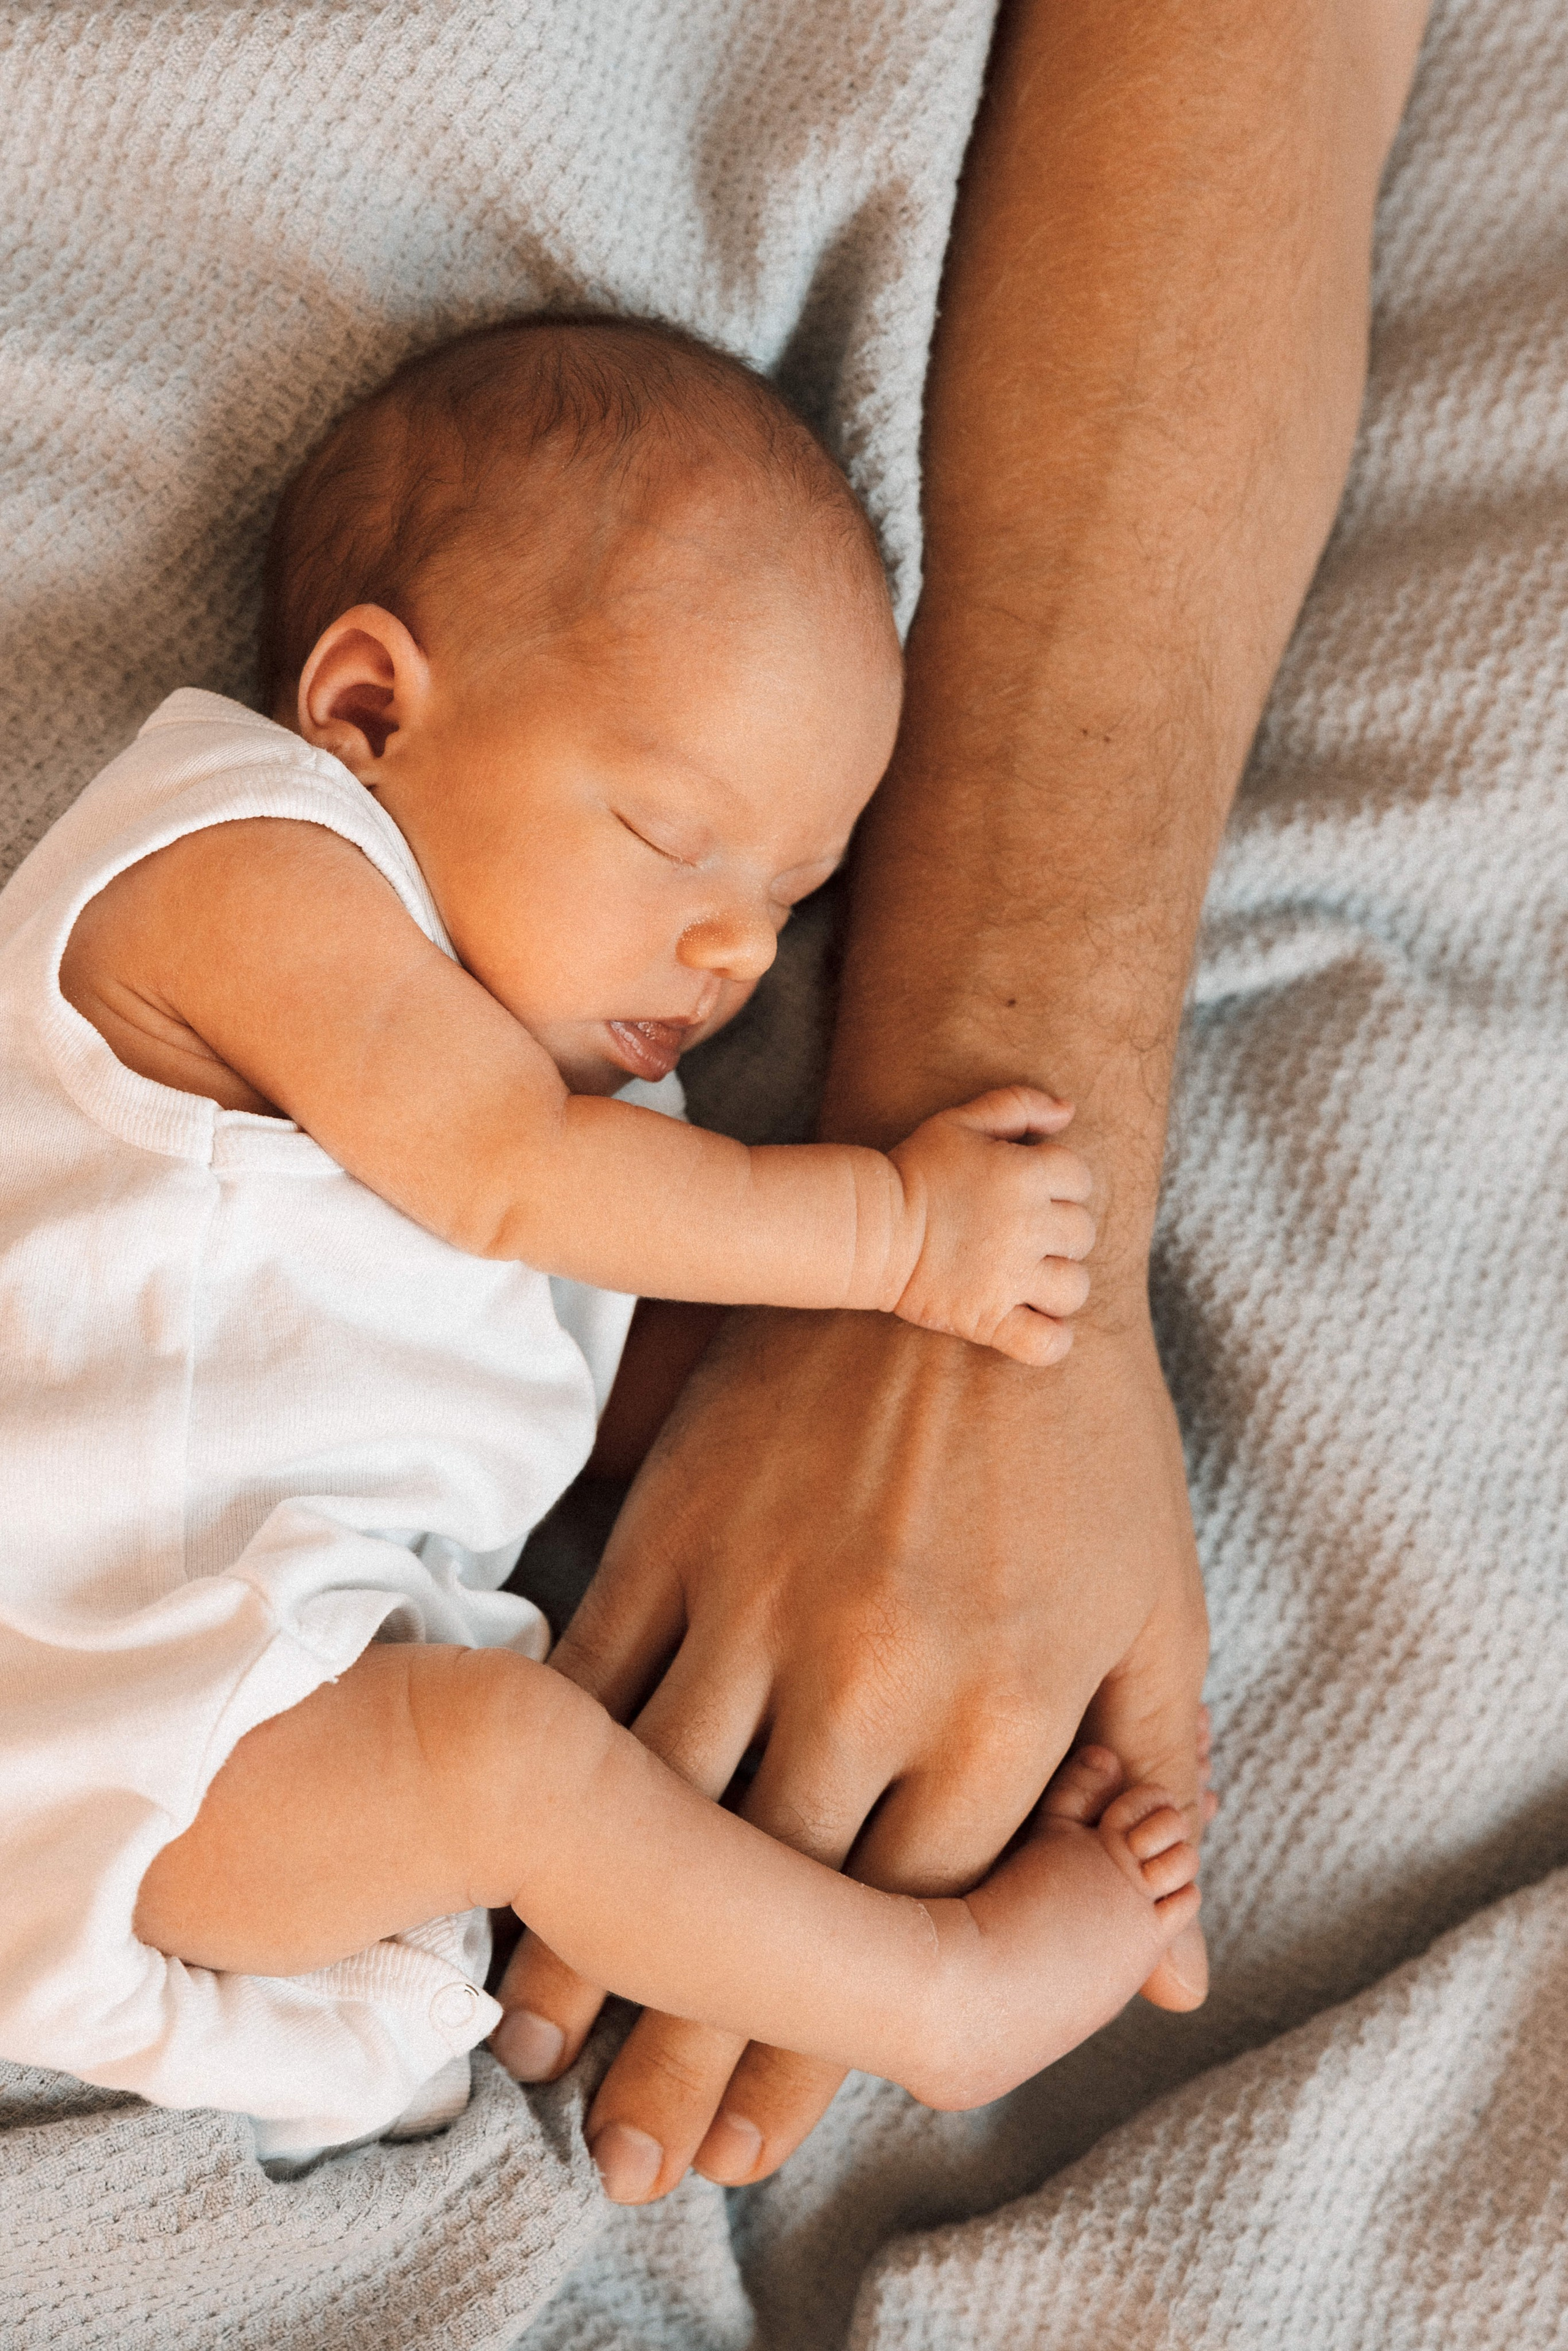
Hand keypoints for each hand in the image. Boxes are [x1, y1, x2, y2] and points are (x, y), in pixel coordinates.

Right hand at [492, 1299, 1209, 2203]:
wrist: (978, 1233)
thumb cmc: (1087, 1439)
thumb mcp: (1158, 1616)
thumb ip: (1158, 1800)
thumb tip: (1167, 1972)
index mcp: (999, 1712)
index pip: (910, 1935)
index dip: (833, 2052)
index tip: (767, 2138)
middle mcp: (868, 1676)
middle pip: (771, 1907)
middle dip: (703, 2053)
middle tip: (642, 2158)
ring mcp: (756, 1600)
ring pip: (660, 1818)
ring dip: (605, 1952)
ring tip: (553, 2068)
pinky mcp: (674, 1530)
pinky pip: (595, 1690)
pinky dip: (556, 1795)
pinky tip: (518, 1872)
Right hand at [884, 1087, 1094, 1361]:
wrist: (866, 1228)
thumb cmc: (914, 1171)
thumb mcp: (961, 1122)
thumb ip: (1018, 1104)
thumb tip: (1067, 1111)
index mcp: (1023, 1174)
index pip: (1080, 1179)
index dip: (1062, 1185)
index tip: (1031, 1194)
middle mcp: (1026, 1225)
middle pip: (1082, 1233)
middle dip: (1060, 1234)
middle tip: (1024, 1236)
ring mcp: (1009, 1276)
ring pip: (1075, 1287)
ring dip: (1059, 1284)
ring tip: (1030, 1280)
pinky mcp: (988, 1319)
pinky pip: (1048, 1343)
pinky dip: (1052, 1340)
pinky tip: (1035, 1323)